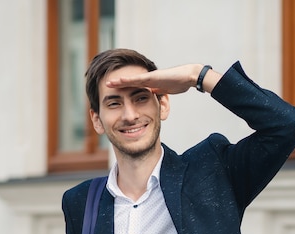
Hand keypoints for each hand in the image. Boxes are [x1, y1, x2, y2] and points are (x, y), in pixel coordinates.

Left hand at [105, 64, 220, 94]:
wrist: (188, 77)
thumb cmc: (180, 82)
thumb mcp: (165, 91)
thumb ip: (158, 92)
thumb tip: (152, 96)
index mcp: (150, 84)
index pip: (134, 87)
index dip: (124, 89)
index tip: (115, 92)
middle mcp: (148, 79)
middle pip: (130, 82)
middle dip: (118, 84)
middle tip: (106, 85)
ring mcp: (149, 77)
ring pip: (131, 79)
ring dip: (119, 81)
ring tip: (108, 83)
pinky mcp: (152, 77)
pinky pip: (137, 79)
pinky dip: (128, 80)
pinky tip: (119, 80)